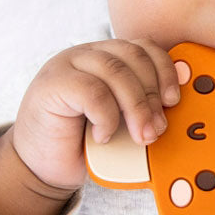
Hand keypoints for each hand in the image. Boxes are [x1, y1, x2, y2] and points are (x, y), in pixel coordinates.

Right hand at [11, 39, 180, 191]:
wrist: (41, 166)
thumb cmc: (84, 144)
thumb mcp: (123, 123)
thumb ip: (141, 107)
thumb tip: (173, 107)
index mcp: (107, 58)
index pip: (144, 48)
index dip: (164, 71)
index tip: (173, 101)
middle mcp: (88, 55)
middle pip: (133, 57)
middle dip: (152, 95)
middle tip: (157, 129)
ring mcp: (67, 65)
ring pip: (116, 71)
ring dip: (136, 107)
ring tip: (141, 136)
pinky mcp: (51, 84)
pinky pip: (92, 92)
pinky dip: (106, 117)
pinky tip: (103, 135)